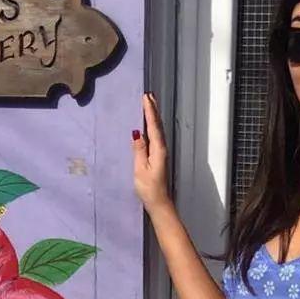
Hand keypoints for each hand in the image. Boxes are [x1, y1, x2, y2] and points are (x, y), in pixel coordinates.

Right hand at [132, 92, 172, 214]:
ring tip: (149, 105)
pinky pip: (155, 137)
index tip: (146, 97)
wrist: (159, 203)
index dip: (149, 111)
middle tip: (149, 95)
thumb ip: (139, 151)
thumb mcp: (140, 169)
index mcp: (158, 150)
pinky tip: (148, 126)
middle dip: (153, 110)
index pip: (153, 126)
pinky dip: (152, 127)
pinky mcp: (158, 157)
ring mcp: (161, 153)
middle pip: (158, 126)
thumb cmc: (149, 189)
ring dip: (153, 117)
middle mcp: (162, 149)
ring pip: (157, 130)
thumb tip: (137, 133)